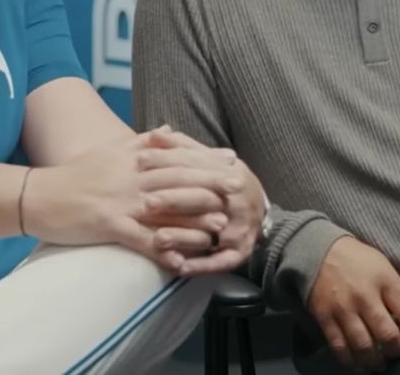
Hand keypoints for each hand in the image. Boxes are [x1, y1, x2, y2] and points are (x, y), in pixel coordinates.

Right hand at [21, 128, 232, 269]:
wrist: (38, 195)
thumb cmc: (73, 175)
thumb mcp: (108, 151)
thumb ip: (140, 141)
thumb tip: (168, 129)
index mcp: (131, 159)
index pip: (175, 156)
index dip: (204, 158)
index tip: (229, 159)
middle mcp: (130, 177)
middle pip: (177, 179)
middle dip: (210, 184)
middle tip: (237, 189)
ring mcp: (120, 202)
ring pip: (165, 209)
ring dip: (195, 219)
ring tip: (220, 227)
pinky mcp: (108, 225)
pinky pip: (141, 241)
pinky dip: (163, 251)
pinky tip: (181, 262)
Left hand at [137, 128, 266, 274]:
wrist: (260, 210)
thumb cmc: (225, 181)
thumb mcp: (210, 160)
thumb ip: (183, 147)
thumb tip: (156, 132)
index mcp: (229, 172)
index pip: (196, 164)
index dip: (167, 160)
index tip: (139, 159)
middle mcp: (236, 199)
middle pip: (202, 198)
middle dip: (174, 199)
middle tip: (145, 202)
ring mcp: (240, 228)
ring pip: (210, 233)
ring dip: (183, 237)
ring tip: (157, 239)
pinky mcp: (240, 252)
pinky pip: (221, 262)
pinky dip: (200, 265)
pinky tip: (178, 267)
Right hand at [307, 236, 399, 370]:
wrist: (317, 248)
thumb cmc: (357, 258)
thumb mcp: (384, 267)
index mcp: (384, 280)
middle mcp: (364, 296)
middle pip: (387, 335)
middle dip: (395, 350)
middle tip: (394, 350)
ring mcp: (343, 307)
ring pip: (363, 346)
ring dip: (374, 360)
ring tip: (378, 361)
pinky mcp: (324, 316)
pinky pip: (339, 346)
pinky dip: (349, 360)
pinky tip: (356, 362)